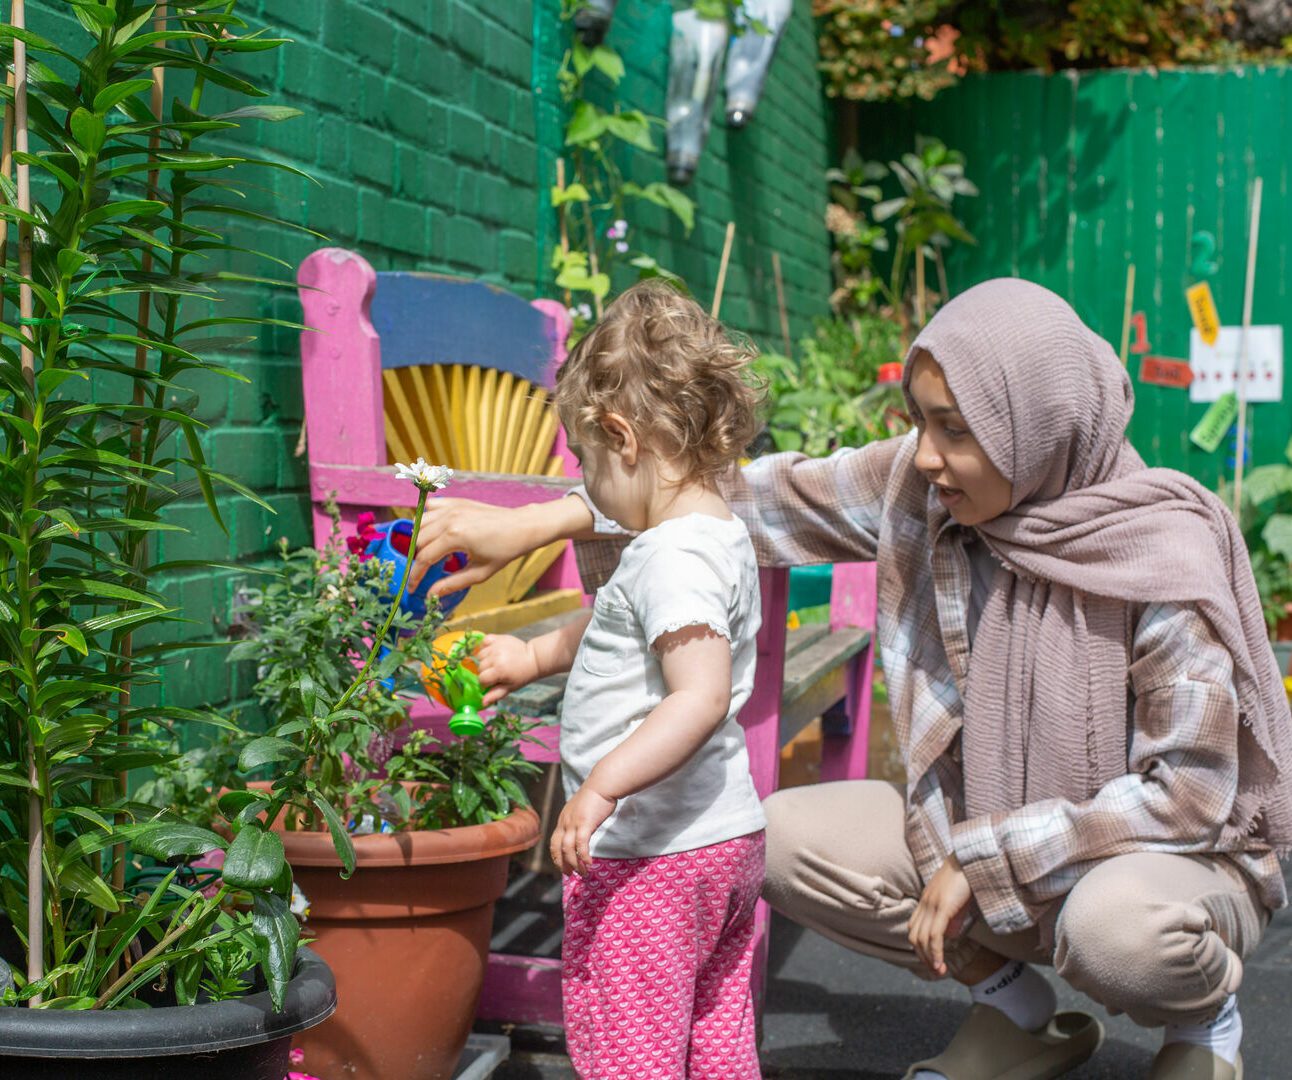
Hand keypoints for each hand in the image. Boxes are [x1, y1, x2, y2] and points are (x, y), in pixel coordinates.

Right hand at [409, 498, 530, 594]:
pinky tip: (436, 530)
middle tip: (423, 571)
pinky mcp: (457, 501)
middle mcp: (449, 518)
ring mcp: (452, 507)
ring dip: (420, 538)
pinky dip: (427, 518)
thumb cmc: (505, 550)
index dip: (415, 575)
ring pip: (420, 522)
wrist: (523, 526)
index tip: (412, 587)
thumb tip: (431, 594)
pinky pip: (431, 507)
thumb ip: (453, 583)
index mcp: (454, 536)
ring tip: (431, 552)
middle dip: (417, 558)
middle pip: (418, 540)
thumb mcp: (480, 573)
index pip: (424, 558)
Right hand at [475, 634, 540, 706]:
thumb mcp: (510, 687)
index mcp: (499, 670)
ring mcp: (496, 646)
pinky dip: (485, 646)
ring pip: (480, 655)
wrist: (533, 658)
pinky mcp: (498, 638)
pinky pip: (484, 641)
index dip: (486, 683)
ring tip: (495, 662)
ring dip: (485, 660)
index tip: (493, 682)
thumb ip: (495, 695)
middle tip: (496, 672)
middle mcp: (496, 657)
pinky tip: (491, 652)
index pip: (481, 679)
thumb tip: (482, 703)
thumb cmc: (521, 676)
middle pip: (479, 667)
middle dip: (485, 672)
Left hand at [550, 783, 616, 875]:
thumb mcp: (582, 809)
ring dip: (574, 864)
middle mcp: (565, 822)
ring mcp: (573, 823)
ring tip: (582, 873)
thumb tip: (583, 830)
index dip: (557, 856)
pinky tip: (589, 864)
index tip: (563, 865)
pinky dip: (583, 857)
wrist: (603, 784)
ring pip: (568, 849)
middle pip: (557, 848)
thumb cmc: (596, 796)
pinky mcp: (585, 824)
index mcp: (563, 819)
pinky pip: (581, 845)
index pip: (554, 841)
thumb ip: (579, 820)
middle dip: (562, 863)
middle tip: (569, 874)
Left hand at [908, 854, 972, 977]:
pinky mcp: (942, 906)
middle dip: (922, 957)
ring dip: (929, 959)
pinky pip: (934, 935)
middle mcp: (925, 902)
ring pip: (922, 938)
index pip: (914, 928)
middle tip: (935, 970)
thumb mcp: (957, 899)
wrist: (972, 856)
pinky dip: (935, 952)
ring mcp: (932, 904)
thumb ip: (952, 915)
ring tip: (939, 971)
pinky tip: (940, 963)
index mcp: (926, 899)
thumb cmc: (968, 876)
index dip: (919, 947)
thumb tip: (951, 933)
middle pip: (914, 936)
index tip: (930, 960)